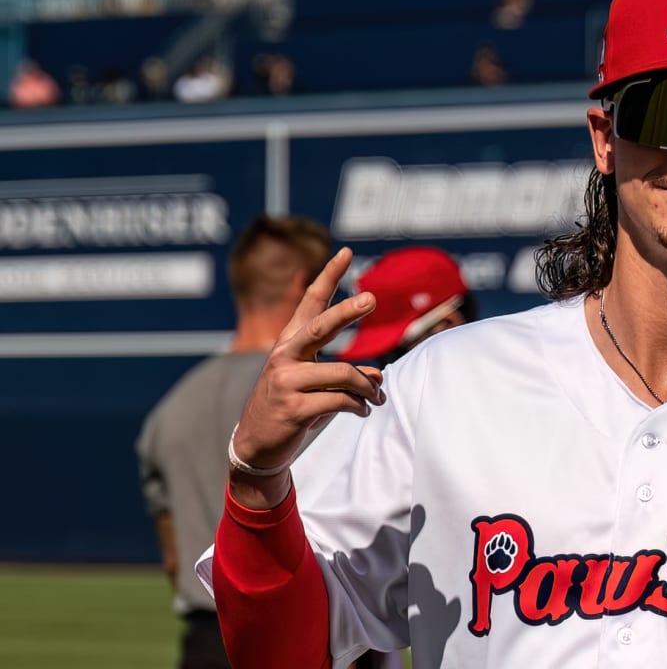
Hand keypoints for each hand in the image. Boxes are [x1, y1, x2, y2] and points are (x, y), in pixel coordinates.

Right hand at [229, 247, 385, 508]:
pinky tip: (363, 411)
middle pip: (321, 327)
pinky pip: (340, 401)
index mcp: (290, 344)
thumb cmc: (292, 408)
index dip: (328, 276)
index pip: (309, 302)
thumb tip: (380, 375)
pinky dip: (359, 406)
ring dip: (369, 388)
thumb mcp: (316, 385)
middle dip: (348, 312)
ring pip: (344, 374)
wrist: (257, 446)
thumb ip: (346, 375)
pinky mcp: (294, 408)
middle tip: (372, 299)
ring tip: (377, 398)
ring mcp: (287, 382)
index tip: (346, 251)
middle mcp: (285, 356)